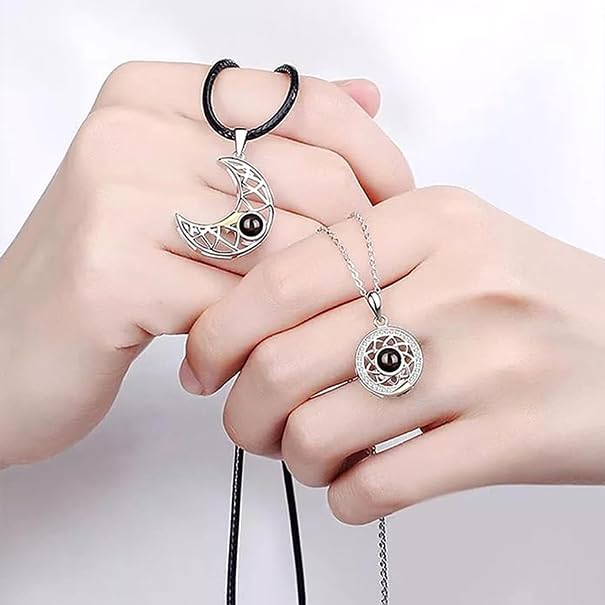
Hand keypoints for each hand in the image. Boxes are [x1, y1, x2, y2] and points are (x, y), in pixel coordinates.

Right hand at [0, 61, 411, 466]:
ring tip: (295, 330)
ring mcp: (115, 198)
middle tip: (351, 292)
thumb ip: (271, 141)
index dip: (375, 162)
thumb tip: (368, 95)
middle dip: (354, 249)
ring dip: (309, 302)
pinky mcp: (108, 274)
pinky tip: (241, 360)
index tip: (393, 215)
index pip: (309, 104)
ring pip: (286, 247)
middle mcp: (132, 130)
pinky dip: (259, 341)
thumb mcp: (184, 193)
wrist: (7, 350)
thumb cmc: (109, 275)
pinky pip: (238, 307)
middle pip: (313, 178)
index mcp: (155, 96)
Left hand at [185, 186, 604, 523]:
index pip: (280, 278)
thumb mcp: (449, 242)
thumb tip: (244, 316)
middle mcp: (457, 283)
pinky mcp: (510, 441)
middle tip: (247, 422)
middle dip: (241, 410)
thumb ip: (355, 259)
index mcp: (430, 220)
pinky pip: (378, 487)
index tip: (201, 365)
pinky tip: (353, 482)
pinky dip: (343, 496)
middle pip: (283, 362)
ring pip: (319, 431)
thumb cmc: (524, 297)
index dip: (217, 332)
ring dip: (291, 457)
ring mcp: (486, 364)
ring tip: (308, 452)